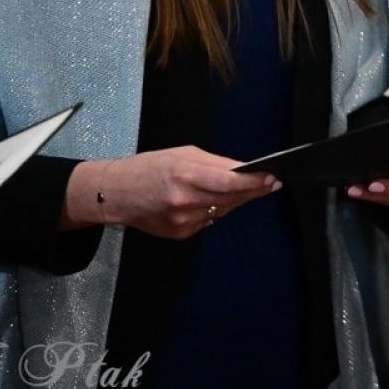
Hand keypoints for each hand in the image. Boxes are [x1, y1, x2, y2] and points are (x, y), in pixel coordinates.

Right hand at [64, 147, 279, 238]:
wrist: (115, 193)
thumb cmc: (150, 167)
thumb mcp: (184, 154)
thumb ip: (216, 163)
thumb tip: (244, 170)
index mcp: (184, 175)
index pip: (229, 182)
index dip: (254, 182)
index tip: (272, 178)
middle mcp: (184, 201)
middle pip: (231, 199)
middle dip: (253, 191)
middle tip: (270, 183)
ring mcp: (182, 221)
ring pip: (223, 211)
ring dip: (237, 200)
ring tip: (248, 189)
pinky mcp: (180, 234)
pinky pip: (209, 221)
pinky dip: (216, 210)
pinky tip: (215, 201)